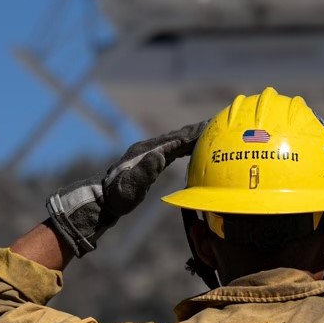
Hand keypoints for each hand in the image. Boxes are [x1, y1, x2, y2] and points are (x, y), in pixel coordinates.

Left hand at [45, 122, 205, 257]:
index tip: (213, 126)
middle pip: (179, 135)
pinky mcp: (150, 161)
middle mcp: (150, 148)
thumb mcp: (130, 186)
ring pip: (177, 141)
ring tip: (213, 131)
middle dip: (199, 130)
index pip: (176, 139)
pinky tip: (195, 148)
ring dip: (194, 136)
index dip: (195, 133)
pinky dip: (187, 146)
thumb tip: (160, 155)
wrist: (102, 200)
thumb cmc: (117, 197)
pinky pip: (173, 150)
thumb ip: (144, 171)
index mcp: (147, 151)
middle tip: (221, 122)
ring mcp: (150, 154)